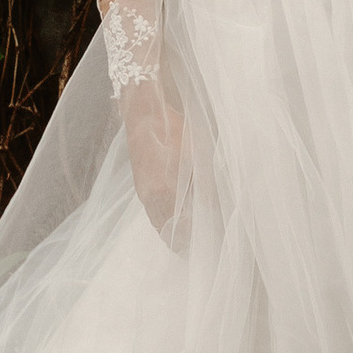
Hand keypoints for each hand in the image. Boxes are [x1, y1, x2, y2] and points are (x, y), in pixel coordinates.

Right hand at [122, 78, 190, 244]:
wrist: (145, 114)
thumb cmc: (175, 131)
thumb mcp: (198, 157)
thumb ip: (204, 186)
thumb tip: (213, 209)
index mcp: (166, 193)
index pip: (179, 230)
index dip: (192, 238)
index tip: (206, 239)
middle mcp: (151, 198)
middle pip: (166, 231)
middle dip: (181, 238)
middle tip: (198, 238)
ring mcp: (143, 193)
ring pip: (158, 222)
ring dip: (172, 228)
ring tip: (189, 228)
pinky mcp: (140, 186)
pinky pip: (152, 211)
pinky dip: (164, 217)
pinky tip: (176, 211)